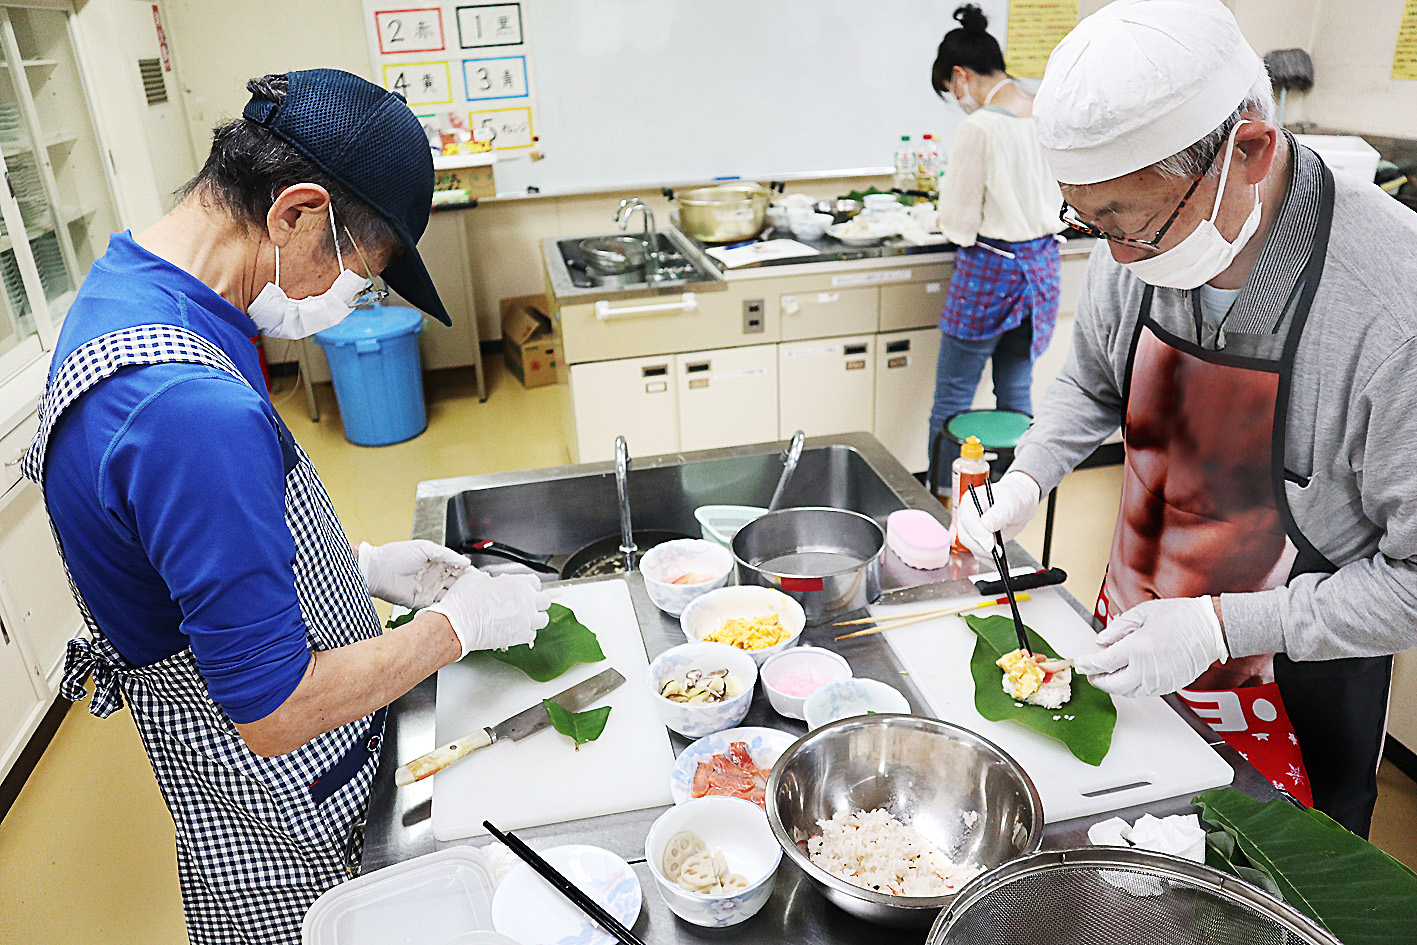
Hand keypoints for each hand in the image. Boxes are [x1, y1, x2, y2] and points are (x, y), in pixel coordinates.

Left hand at [358, 539, 470, 608]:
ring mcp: (428, 590)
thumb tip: (465, 561)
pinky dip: (446, 606)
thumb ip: (447, 554)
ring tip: (469, 599)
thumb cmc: (397, 555)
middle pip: (455, 583)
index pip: (456, 568)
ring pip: (448, 595)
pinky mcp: (421, 602)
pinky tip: (454, 606)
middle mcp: (433, 576)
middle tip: (478, 589)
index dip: (467, 572)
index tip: (479, 576)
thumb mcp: (426, 548)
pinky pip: (437, 605)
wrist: (378, 571)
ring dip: (458, 597)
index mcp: (435, 562)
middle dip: (466, 586)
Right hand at [427, 572, 551, 657]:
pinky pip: (532, 635)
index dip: (529, 586)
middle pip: (545, 601)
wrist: (459, 623)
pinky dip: (526, 634)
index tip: (524, 590)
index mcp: (517, 583)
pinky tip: (517, 632)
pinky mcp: (521, 636)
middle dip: (538, 603)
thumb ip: (488, 580)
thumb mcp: (475, 579)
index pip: (535, 582)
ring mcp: (526, 619)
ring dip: (535, 619)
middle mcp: (526, 601)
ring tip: (525, 620)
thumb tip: (486, 582)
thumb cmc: (464, 601)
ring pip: (543, 619)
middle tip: (528, 605)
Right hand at [955, 470, 1041, 557]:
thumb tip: (986, 526)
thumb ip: (998, 514)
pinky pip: (980, 553)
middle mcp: (968, 516)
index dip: (978, 534)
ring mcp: (973, 529)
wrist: (1021, 503)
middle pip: (967, 537)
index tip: (990, 545)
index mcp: (971, 502)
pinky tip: (1000, 563)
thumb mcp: (1009, 503)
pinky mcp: (980, 540)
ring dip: (986, 556)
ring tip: (1001, 559)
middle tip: (998, 553)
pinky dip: (990, 560)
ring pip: (972, 547)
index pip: (968, 520)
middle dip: (982, 548)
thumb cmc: (1015, 497)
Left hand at [1073, 597, 1227, 697]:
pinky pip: (1143, 692)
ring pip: (1127, 691)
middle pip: (1112, 685)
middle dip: (1098, 680)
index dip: (1088, 664)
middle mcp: (1147, 669)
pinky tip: (1129, 676)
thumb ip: (1118, 628)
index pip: (1103, 662)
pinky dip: (1131, 686)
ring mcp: (1160, 680)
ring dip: (1114, 685)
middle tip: (1092, 672)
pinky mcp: (1170, 686)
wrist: (1211, 629)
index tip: (1081, 662)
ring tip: (1108, 674)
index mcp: (1138, 648)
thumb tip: (1101, 642)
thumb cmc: (1180, 617)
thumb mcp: (1142, 613)